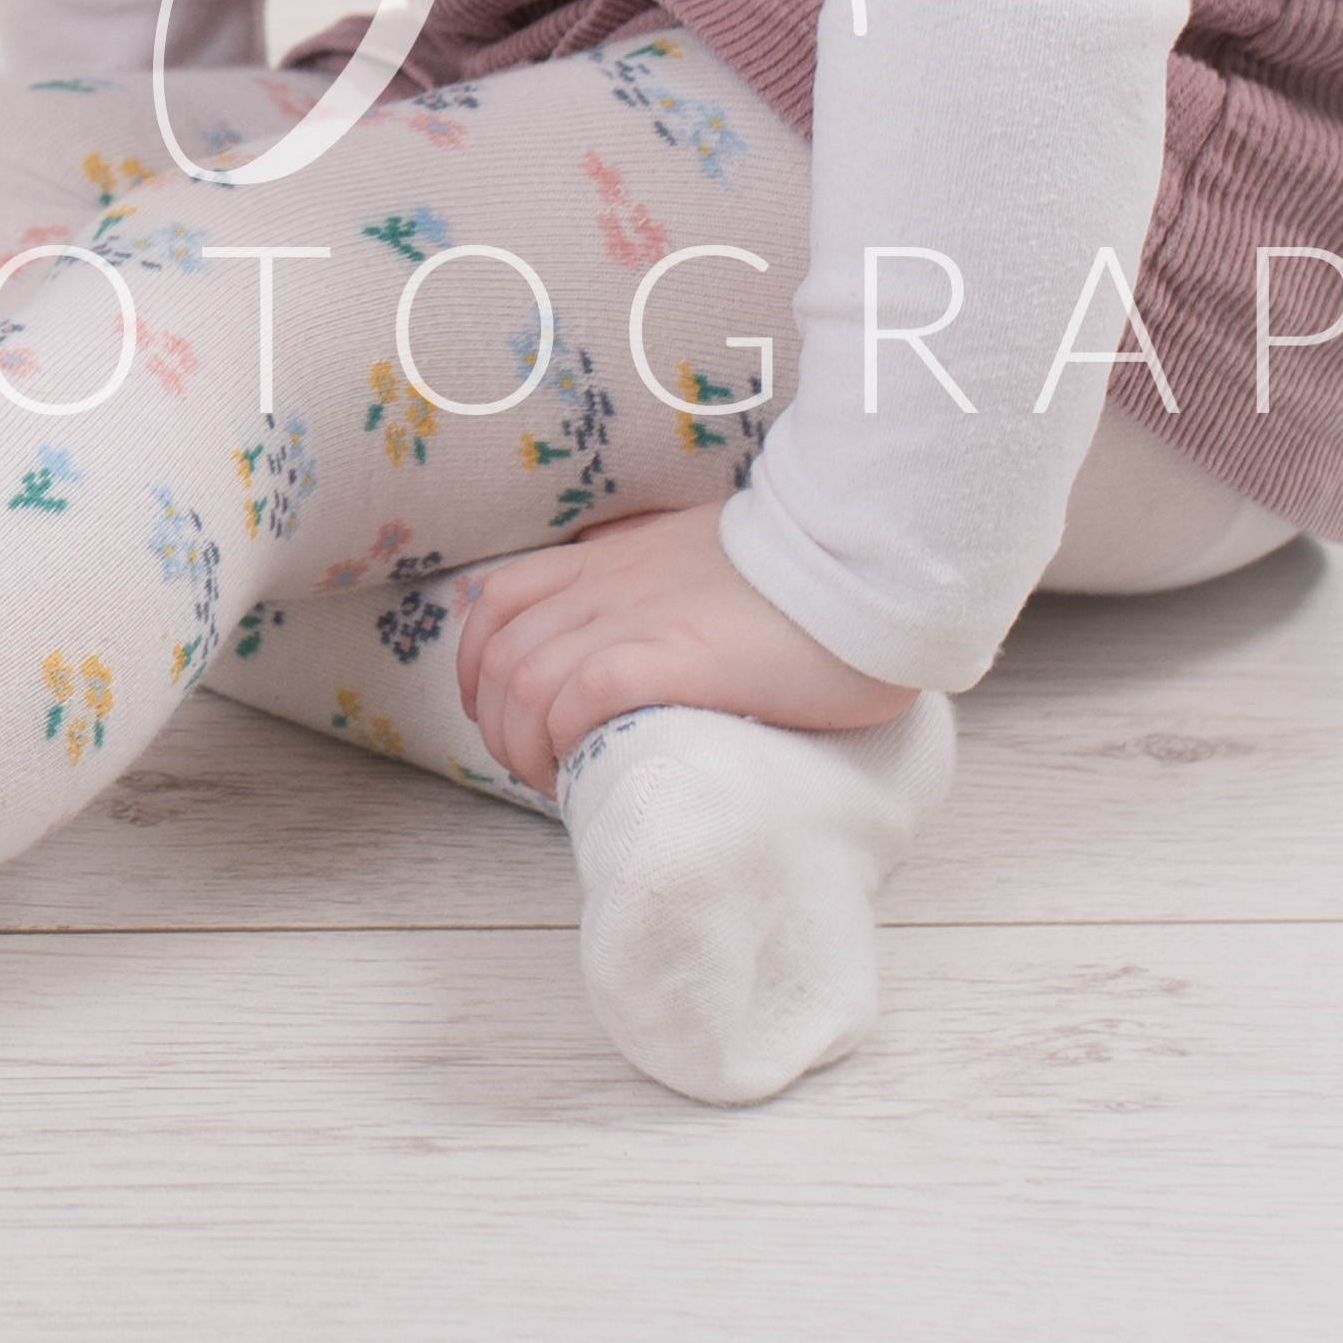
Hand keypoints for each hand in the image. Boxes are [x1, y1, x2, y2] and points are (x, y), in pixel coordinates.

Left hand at [447, 502, 916, 787]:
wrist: (866, 567)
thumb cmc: (804, 577)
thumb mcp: (708, 558)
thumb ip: (663, 579)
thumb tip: (646, 618)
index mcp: (614, 560)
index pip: (500, 599)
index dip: (476, 663)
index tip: (494, 712)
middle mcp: (610, 584)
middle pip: (501, 654)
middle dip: (494, 725)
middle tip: (533, 770)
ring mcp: (638, 619)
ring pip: (525, 681)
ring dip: (521, 745)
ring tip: (555, 783)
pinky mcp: (673, 657)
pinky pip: (577, 695)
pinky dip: (562, 736)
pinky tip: (583, 764)